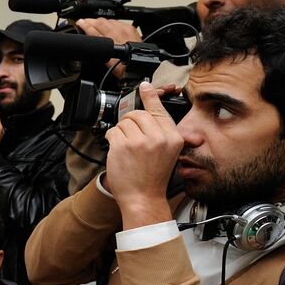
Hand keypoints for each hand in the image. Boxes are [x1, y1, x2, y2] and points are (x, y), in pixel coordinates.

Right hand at [74, 19, 140, 79]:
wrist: (138, 66)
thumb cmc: (123, 67)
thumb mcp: (106, 62)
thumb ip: (97, 51)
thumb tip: (89, 44)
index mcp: (111, 43)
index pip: (94, 30)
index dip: (85, 25)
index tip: (79, 23)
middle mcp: (118, 34)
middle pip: (101, 22)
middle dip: (90, 21)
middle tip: (84, 21)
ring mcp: (125, 30)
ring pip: (109, 20)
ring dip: (100, 21)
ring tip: (93, 23)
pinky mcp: (130, 28)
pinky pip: (117, 21)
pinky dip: (110, 22)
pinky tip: (107, 24)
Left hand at [104, 83, 183, 228]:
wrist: (143, 198)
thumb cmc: (153, 178)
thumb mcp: (169, 153)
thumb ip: (162, 133)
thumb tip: (152, 111)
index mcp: (172, 137)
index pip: (159, 110)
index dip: (150, 96)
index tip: (145, 86)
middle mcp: (158, 137)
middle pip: (139, 114)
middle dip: (131, 122)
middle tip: (131, 138)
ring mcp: (140, 141)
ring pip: (124, 122)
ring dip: (121, 132)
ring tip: (127, 149)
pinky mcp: (123, 146)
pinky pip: (113, 132)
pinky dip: (112, 139)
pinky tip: (119, 151)